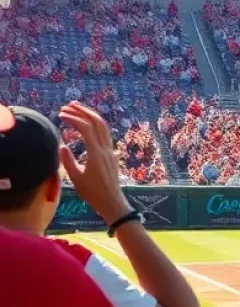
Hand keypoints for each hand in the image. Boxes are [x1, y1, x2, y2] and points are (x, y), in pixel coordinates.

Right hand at [58, 101, 131, 225]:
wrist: (112, 202)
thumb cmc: (92, 193)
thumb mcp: (75, 178)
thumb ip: (68, 161)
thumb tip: (62, 145)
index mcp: (96, 154)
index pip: (86, 128)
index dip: (73, 118)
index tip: (60, 114)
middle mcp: (106, 149)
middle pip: (97, 122)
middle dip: (83, 111)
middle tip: (68, 104)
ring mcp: (111, 151)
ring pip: (103, 126)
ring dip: (91, 115)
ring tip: (77, 108)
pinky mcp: (112, 154)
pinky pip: (105, 134)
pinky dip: (95, 124)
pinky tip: (86, 123)